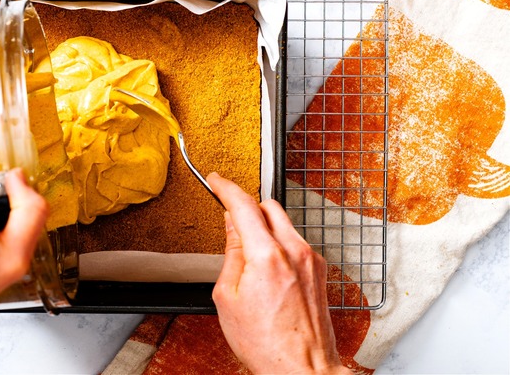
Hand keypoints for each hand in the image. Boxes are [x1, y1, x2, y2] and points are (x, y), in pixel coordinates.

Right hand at [208, 172, 347, 374]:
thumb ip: (231, 253)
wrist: (301, 369)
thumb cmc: (265, 343)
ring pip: (284, 222)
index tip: (215, 181)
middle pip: (268, 206)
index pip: (243, 205)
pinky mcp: (321, 269)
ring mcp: (312, 260)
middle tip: (230, 224)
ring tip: (249, 258)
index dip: (225, 187)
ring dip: (264, 228)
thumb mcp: (228, 297)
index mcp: (267, 256)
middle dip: (247, 208)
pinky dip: (279, 244)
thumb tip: (231, 225)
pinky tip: (268, 270)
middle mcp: (295, 251)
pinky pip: (295, 241)